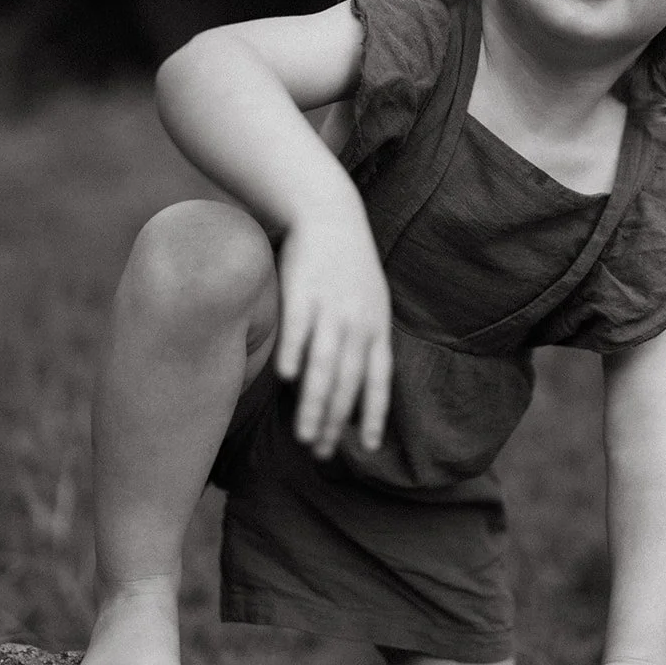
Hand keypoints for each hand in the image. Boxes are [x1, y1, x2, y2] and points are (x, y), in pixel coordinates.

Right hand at [274, 213, 391, 458]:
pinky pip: (299, 327)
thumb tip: (355, 383)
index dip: (372, 413)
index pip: (379, 378)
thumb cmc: (345, 264)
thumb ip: (364, 339)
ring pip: (326, 364)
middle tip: (320, 452)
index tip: (365, 446)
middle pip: (349, 381)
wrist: (327, 212)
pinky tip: (286, 379)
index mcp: (376, 326)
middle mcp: (358, 321)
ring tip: (304, 435)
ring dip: (316, 404)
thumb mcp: (369, 301)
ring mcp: (331, 306)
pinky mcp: (303, 290)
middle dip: (336, 421)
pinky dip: (295, 353)